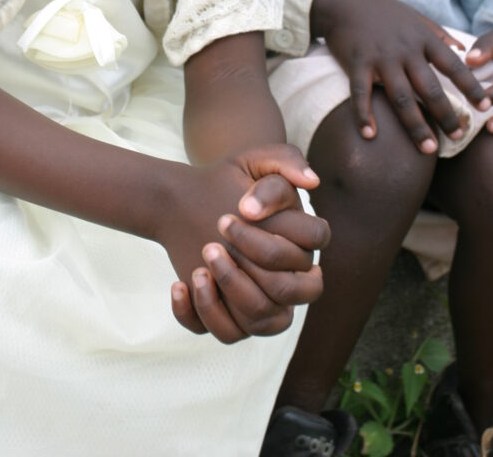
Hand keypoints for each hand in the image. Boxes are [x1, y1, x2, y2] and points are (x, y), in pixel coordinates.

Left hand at [161, 146, 325, 342]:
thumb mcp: (252, 161)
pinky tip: (180, 284)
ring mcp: (261, 302)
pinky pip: (224, 333)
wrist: (190, 200)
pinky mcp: (231, 315)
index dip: (274, 236)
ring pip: (258, 321)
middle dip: (248, 268)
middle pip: (285, 292)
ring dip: (226, 294)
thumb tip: (311, 183)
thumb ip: (285, 160)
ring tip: (199, 265)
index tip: (238, 210)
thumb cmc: (229, 181)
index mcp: (301, 244)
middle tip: (212, 241)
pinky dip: (200, 313)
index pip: (308, 252)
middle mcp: (288, 278)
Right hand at [312, 0, 490, 153]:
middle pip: (429, 88)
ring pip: (401, 98)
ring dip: (416, 126)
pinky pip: (361, 94)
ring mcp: (380, 58)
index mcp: (422, 38)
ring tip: (428, 149)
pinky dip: (364, 115)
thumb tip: (464, 51)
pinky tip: (370, 135)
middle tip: (458, 136)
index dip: (471, 86)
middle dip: (446, 115)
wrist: (343, 1)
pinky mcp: (357, 64)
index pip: (454, 65)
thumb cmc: (383, 11)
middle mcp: (404, 50)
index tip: (485, 105)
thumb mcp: (415, 17)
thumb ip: (439, 34)